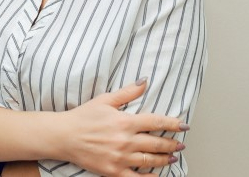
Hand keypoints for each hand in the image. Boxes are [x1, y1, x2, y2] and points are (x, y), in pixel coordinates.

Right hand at [62, 79, 186, 175]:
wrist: (65, 136)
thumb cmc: (84, 116)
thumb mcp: (106, 99)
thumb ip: (128, 92)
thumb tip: (145, 81)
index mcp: (125, 122)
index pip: (155, 123)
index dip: (172, 124)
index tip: (184, 125)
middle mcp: (125, 141)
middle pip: (156, 144)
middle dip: (171, 144)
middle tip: (181, 143)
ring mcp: (120, 158)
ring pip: (149, 161)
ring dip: (164, 159)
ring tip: (173, 157)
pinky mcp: (113, 172)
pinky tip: (157, 176)